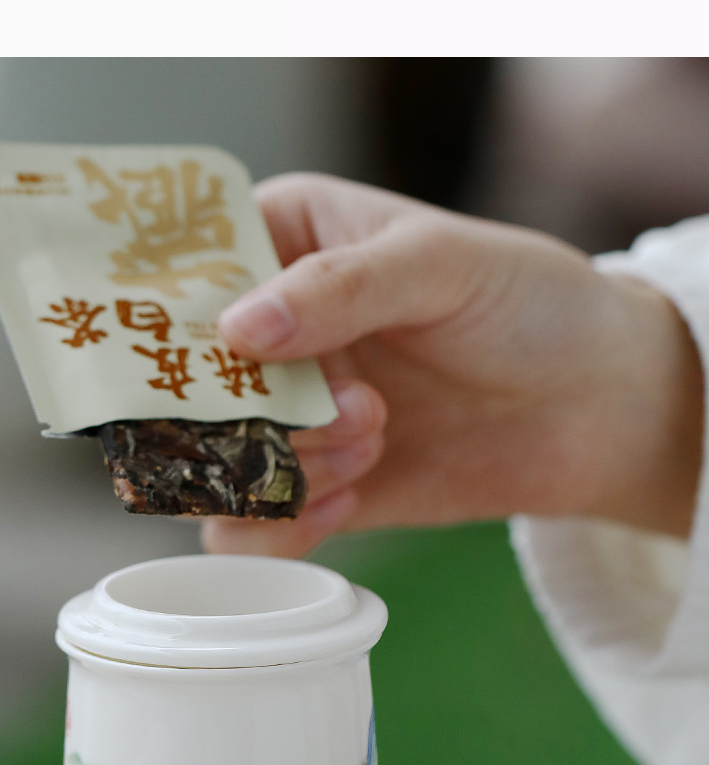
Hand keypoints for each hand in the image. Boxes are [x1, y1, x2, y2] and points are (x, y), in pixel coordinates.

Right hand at [202, 175, 702, 556]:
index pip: (182, 270)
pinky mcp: (313, 483)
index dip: (166, 314)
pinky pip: (250, 523)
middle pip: (177, 378)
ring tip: (373, 439)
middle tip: (308, 412)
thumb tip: (237, 329)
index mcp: (284, 238)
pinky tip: (353, 499)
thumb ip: (341, 288)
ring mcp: (287, 410)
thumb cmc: (529, 302)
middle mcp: (270, 326)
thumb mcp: (441, 265)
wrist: (598, 405)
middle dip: (234, 408)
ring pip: (209, 457)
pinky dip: (284, 525)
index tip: (189, 355)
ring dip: (280, 463)